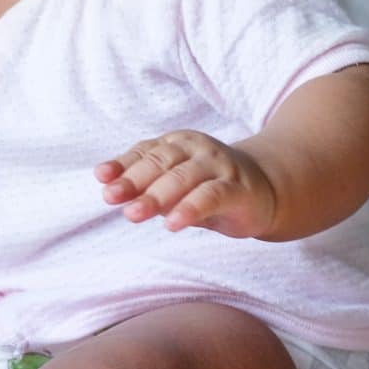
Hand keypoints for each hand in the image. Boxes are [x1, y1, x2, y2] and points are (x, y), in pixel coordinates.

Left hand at [94, 130, 277, 238]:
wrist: (266, 190)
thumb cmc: (206, 186)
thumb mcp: (171, 183)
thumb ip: (142, 182)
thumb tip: (106, 185)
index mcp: (177, 144)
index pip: (145, 153)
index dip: (122, 166)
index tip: (102, 180)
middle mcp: (197, 149)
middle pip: (161, 163)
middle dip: (134, 182)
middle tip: (112, 199)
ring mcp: (219, 166)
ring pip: (183, 178)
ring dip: (156, 196)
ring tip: (133, 214)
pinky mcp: (238, 189)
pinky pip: (211, 196)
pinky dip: (190, 209)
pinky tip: (172, 224)